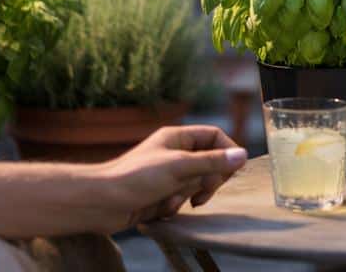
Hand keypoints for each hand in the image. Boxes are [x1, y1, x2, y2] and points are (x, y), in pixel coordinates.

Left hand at [93, 125, 246, 228]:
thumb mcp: (179, 167)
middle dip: (206, 181)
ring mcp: (168, 174)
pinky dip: (175, 205)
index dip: (226, 152)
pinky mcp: (161, 194)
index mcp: (177, 137)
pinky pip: (182, 199)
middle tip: (200, 191)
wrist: (102, 203)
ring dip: (187, 195)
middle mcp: (174, 153)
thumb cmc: (136, 178)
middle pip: (209, 163)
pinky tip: (160, 208)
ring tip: (170, 199)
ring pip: (196, 184)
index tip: (231, 171)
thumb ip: (212, 162)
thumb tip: (242, 155)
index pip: (214, 137)